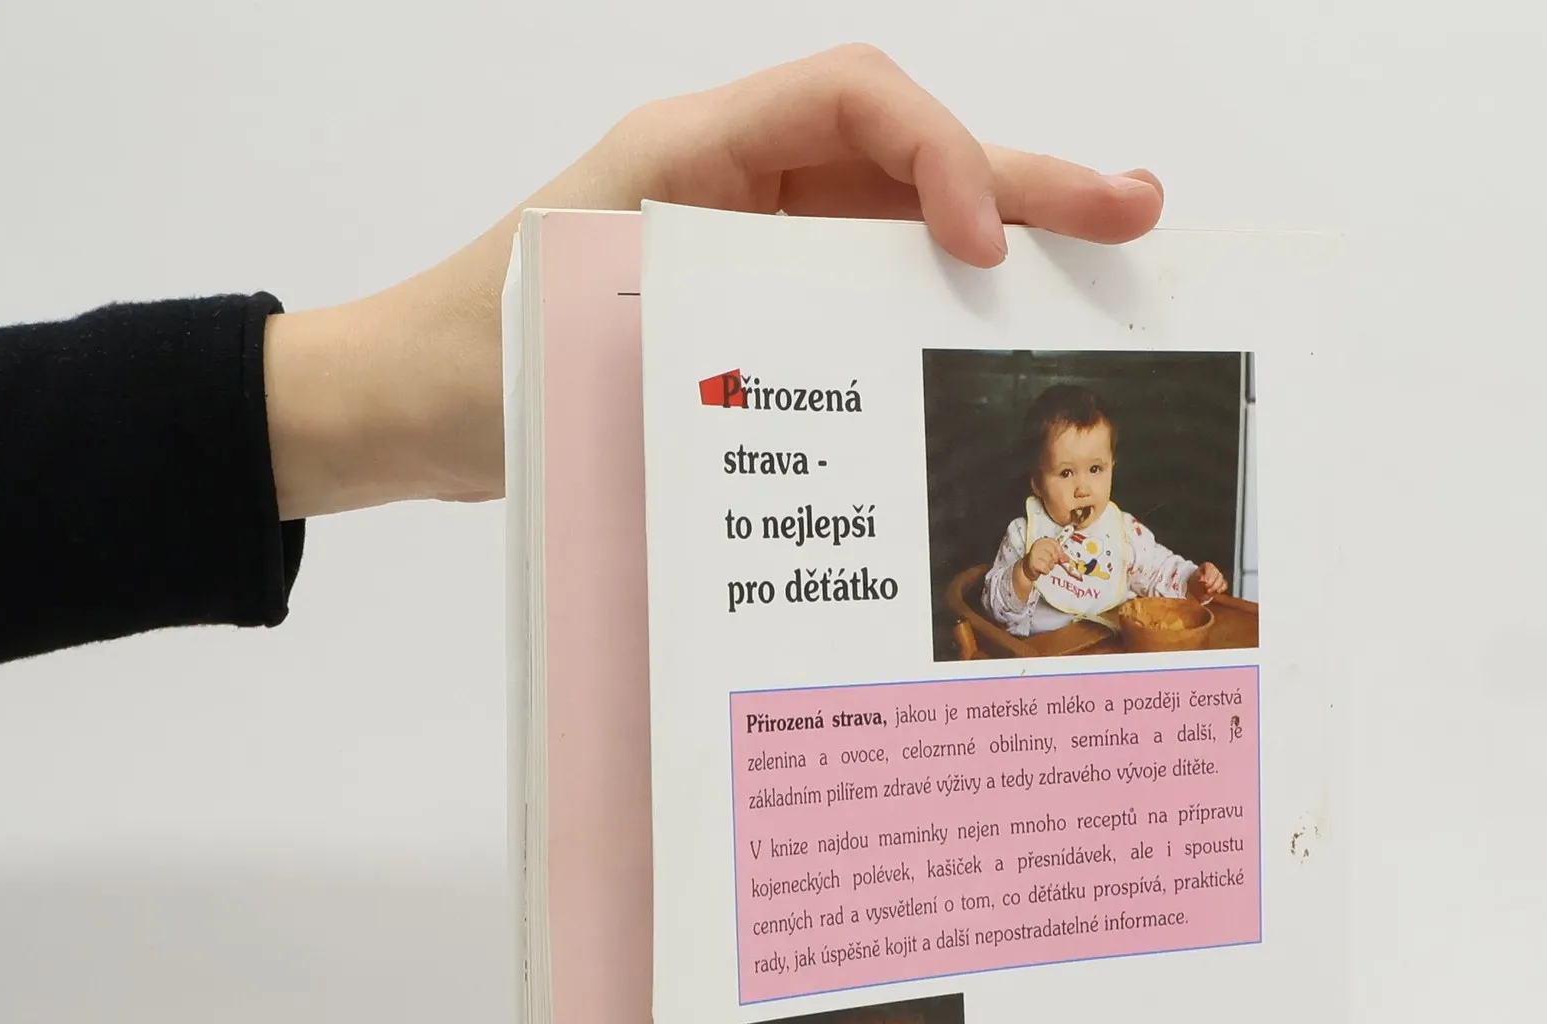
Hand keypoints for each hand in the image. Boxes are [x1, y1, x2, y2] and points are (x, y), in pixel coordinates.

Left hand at [265, 45, 1163, 518]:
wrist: (409, 402)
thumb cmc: (469, 357)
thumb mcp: (576, 325)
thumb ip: (691, 320)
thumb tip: (813, 389)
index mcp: (695, 151)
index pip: (854, 99)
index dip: (936, 150)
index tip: (977, 243)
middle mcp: (741, 183)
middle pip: (910, 153)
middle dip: (1028, 180)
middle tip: (1137, 213)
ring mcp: (757, 245)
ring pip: (905, 222)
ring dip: (1011, 238)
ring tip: (1116, 262)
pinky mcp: (760, 308)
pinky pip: (870, 289)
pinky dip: (943, 305)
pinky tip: (1011, 333)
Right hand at [1026, 535, 1065, 578]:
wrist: (1027, 568)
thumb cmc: (1039, 560)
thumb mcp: (1050, 555)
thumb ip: (1059, 555)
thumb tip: (1067, 559)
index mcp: (1042, 541)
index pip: (1055, 544)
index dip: (1060, 552)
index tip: (1060, 557)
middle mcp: (1038, 546)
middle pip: (1054, 553)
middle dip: (1054, 560)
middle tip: (1049, 562)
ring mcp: (1035, 554)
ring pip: (1050, 562)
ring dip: (1049, 566)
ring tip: (1044, 565)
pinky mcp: (1033, 563)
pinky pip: (1045, 568)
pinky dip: (1045, 571)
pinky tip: (1041, 569)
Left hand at [1188, 562, 1227, 598]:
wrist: (1196, 589)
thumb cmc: (1195, 581)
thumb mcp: (1194, 578)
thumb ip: (1198, 578)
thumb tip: (1203, 580)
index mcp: (1207, 565)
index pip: (1209, 567)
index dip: (1208, 574)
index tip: (1204, 581)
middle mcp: (1214, 569)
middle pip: (1216, 573)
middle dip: (1211, 581)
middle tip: (1206, 586)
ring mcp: (1219, 576)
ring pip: (1221, 579)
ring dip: (1215, 586)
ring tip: (1208, 591)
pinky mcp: (1222, 583)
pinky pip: (1224, 584)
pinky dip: (1222, 588)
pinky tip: (1217, 591)